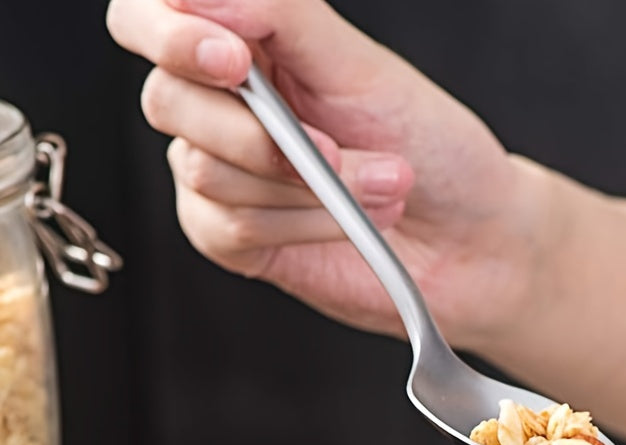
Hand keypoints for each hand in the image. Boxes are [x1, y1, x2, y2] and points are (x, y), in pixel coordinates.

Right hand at [105, 0, 542, 343]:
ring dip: (309, 186)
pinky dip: (302, 224)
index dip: (169, 32)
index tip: (231, 59)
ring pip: (207, 170)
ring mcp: (224, 173)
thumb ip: (281, 12)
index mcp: (244, 42)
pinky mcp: (237, 239)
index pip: (149, 17)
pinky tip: (350, 223)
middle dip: (260, 133)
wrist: (474, 239)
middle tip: (335, 146)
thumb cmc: (431, 147)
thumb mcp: (361, 64)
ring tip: (379, 187)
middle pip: (169, 99)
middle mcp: (222, 104)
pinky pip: (231, 227)